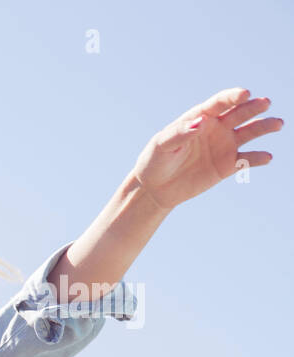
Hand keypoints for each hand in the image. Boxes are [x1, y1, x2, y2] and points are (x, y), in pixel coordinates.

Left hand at [129, 88, 280, 211]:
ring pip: (249, 133)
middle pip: (239, 114)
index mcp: (200, 118)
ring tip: (277, 124)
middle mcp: (217, 128)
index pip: (220, 103)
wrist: (155, 187)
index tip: (246, 94)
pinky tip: (267, 157)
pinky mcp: (227, 166)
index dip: (233, 97)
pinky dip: (257, 159)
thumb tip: (201, 122)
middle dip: (253, 107)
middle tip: (265, 102)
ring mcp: (224, 146)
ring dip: (264, 127)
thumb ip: (180, 133)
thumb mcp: (162, 145)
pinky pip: (246, 160)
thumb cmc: (155, 160)